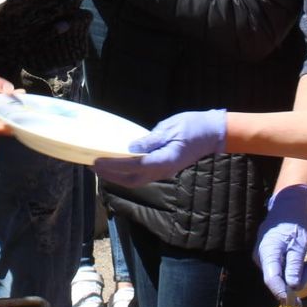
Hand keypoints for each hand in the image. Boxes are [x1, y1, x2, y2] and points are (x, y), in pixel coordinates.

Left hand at [92, 109, 226, 186]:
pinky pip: (142, 174)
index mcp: (165, 160)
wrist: (213, 133)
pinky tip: (118, 164)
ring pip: (137, 180)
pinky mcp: (165, 168)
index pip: (134, 165)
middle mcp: (163, 170)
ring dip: (117, 176)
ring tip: (101, 167)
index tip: (97, 161)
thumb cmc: (194, 126)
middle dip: (111, 175)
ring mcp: (165, 171)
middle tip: (93, 165)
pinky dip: (127, 172)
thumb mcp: (171, 128)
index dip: (114, 165)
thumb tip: (131, 148)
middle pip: (132, 180)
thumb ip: (150, 140)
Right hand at [255, 185, 306, 303]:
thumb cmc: (295, 222)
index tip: (297, 303)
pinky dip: (295, 269)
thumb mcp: (299, 244)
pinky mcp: (270, 257)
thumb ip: (295, 266)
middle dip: (297, 280)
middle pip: (278, 280)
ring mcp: (265, 257)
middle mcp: (262, 257)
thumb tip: (293, 288)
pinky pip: (282, 270)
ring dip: (299, 274)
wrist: (288, 206)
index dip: (283, 294)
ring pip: (282, 276)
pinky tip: (306, 261)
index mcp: (267, 253)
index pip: (272, 280)